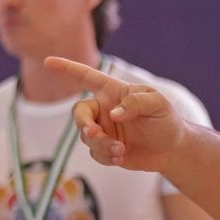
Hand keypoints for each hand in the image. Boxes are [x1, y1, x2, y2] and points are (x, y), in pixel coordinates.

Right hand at [45, 56, 189, 172]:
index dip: (67, 69)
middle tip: (95, 134)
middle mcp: (103, 109)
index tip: (48, 62)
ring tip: (120, 150)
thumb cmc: (166, 120)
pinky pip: (95, 153)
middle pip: (79, 113)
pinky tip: (121, 157)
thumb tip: (112, 114)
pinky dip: (105, 156)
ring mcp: (103, 130)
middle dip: (83, 124)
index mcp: (113, 92)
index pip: (86, 77)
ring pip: (86, 137)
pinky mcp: (106, 149)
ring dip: (101, 144)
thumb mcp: (158, 104)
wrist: (172, 149)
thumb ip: (136, 103)